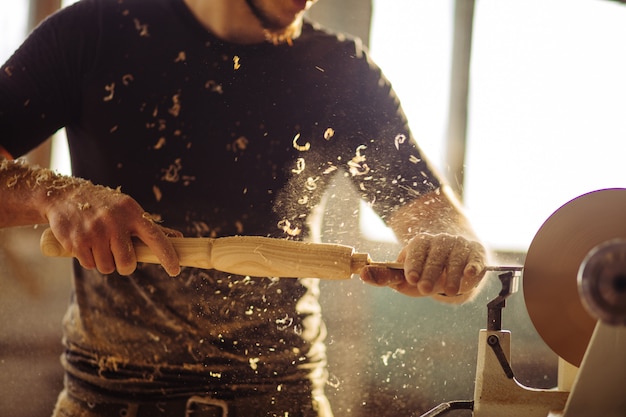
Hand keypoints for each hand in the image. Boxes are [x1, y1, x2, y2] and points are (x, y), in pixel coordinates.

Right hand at [43, 182, 180, 275]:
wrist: (66, 196)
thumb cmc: (105, 206)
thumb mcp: (129, 210)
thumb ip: (152, 227)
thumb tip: (179, 238)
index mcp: (132, 213)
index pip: (156, 237)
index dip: (167, 256)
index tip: (175, 270)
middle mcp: (115, 222)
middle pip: (127, 263)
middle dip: (125, 266)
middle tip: (119, 256)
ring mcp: (95, 232)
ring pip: (108, 267)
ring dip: (105, 262)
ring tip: (100, 246)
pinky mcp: (76, 241)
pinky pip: (89, 265)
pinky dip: (89, 260)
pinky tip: (86, 244)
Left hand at [360, 233, 486, 299]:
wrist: (453, 267)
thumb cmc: (424, 273)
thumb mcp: (404, 277)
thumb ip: (384, 277)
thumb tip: (361, 274)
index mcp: (420, 243)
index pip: (417, 249)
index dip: (413, 263)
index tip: (410, 279)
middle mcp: (440, 241)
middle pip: (435, 254)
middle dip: (430, 271)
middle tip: (425, 289)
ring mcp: (459, 246)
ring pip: (456, 257)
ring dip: (453, 273)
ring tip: (450, 290)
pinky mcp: (476, 254)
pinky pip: (475, 258)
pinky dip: (474, 265)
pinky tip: (471, 274)